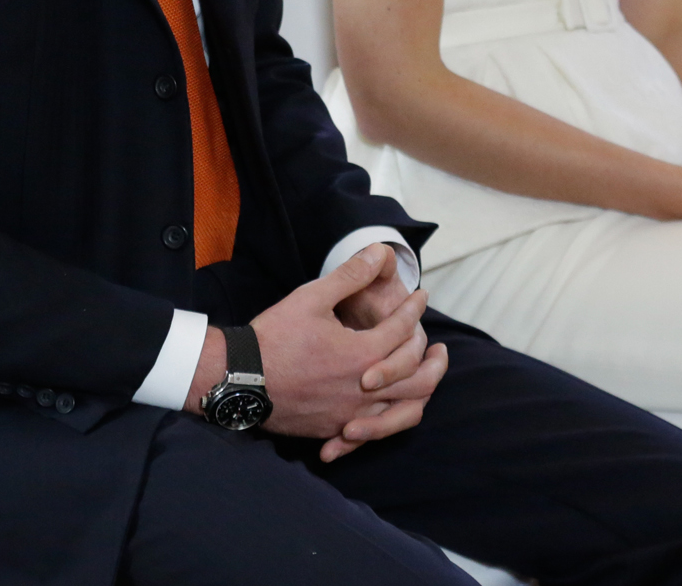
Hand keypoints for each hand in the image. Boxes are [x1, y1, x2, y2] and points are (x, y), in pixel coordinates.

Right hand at [247, 245, 445, 460]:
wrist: (241, 379)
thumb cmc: (275, 336)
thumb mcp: (312, 297)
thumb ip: (350, 275)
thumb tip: (378, 251)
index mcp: (362, 353)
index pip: (402, 330)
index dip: (414, 309)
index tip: (421, 296)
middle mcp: (364, 388)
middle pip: (417, 378)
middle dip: (433, 361)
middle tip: (440, 348)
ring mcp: (350, 414)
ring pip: (403, 411)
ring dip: (420, 393)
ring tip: (424, 381)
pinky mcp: (335, 429)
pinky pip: (376, 431)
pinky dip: (391, 419)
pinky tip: (390, 410)